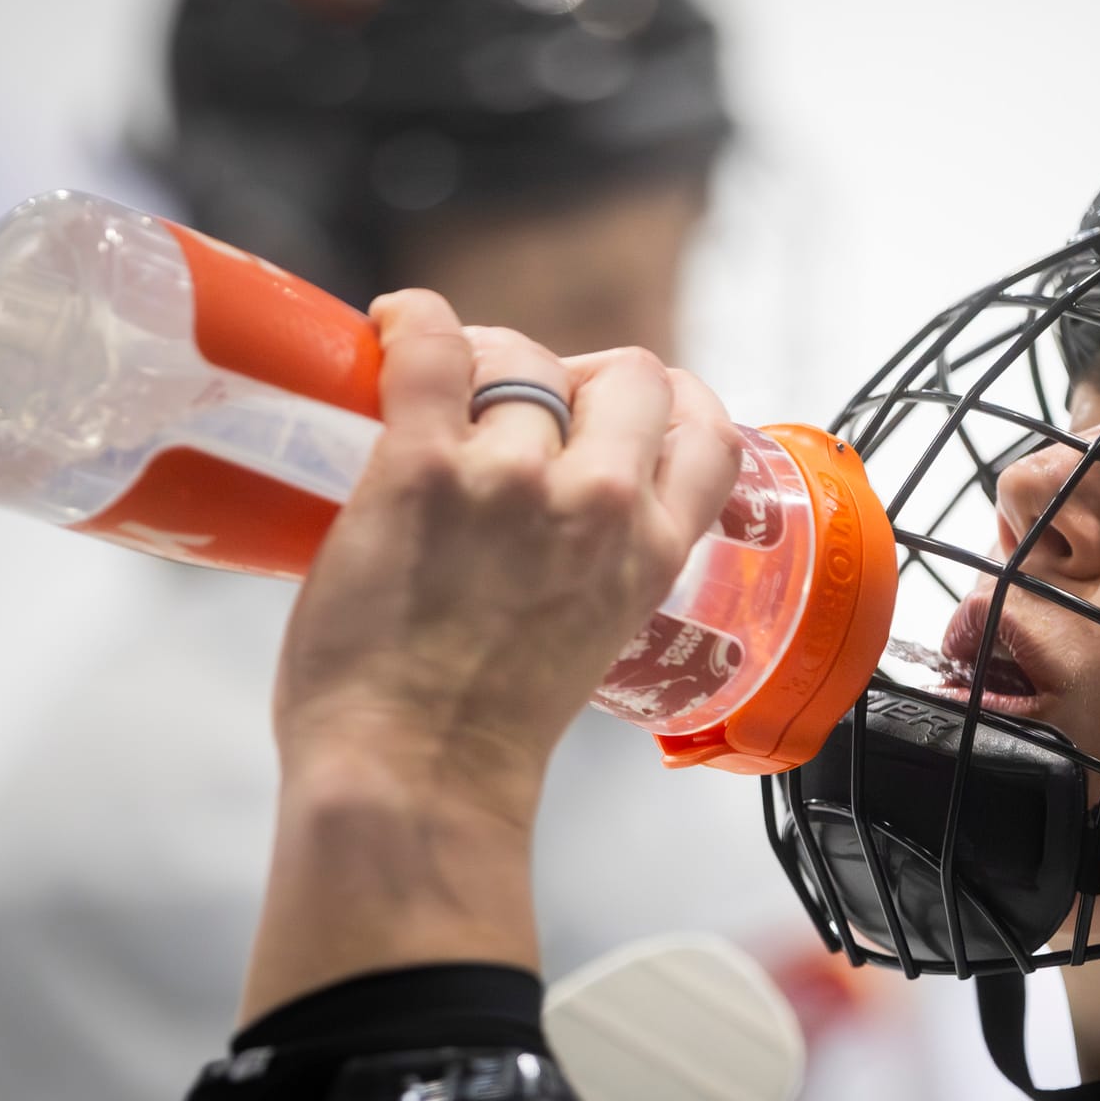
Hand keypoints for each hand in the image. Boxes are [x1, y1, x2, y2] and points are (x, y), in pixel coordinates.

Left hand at [244, 289, 739, 1021]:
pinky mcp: (423, 470)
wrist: (413, 777)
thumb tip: (549, 514)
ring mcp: (514, 481)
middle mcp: (603, 503)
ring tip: (438, 400)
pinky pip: (434, 350)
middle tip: (518, 406)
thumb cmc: (485, 732)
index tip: (626, 406)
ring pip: (524, 360)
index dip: (670, 402)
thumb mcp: (596, 638)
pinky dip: (413, 323)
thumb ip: (600, 565)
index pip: (708, 429)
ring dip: (485, 367)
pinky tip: (392, 328)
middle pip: (628, 374)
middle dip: (579, 377)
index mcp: (655, 552)